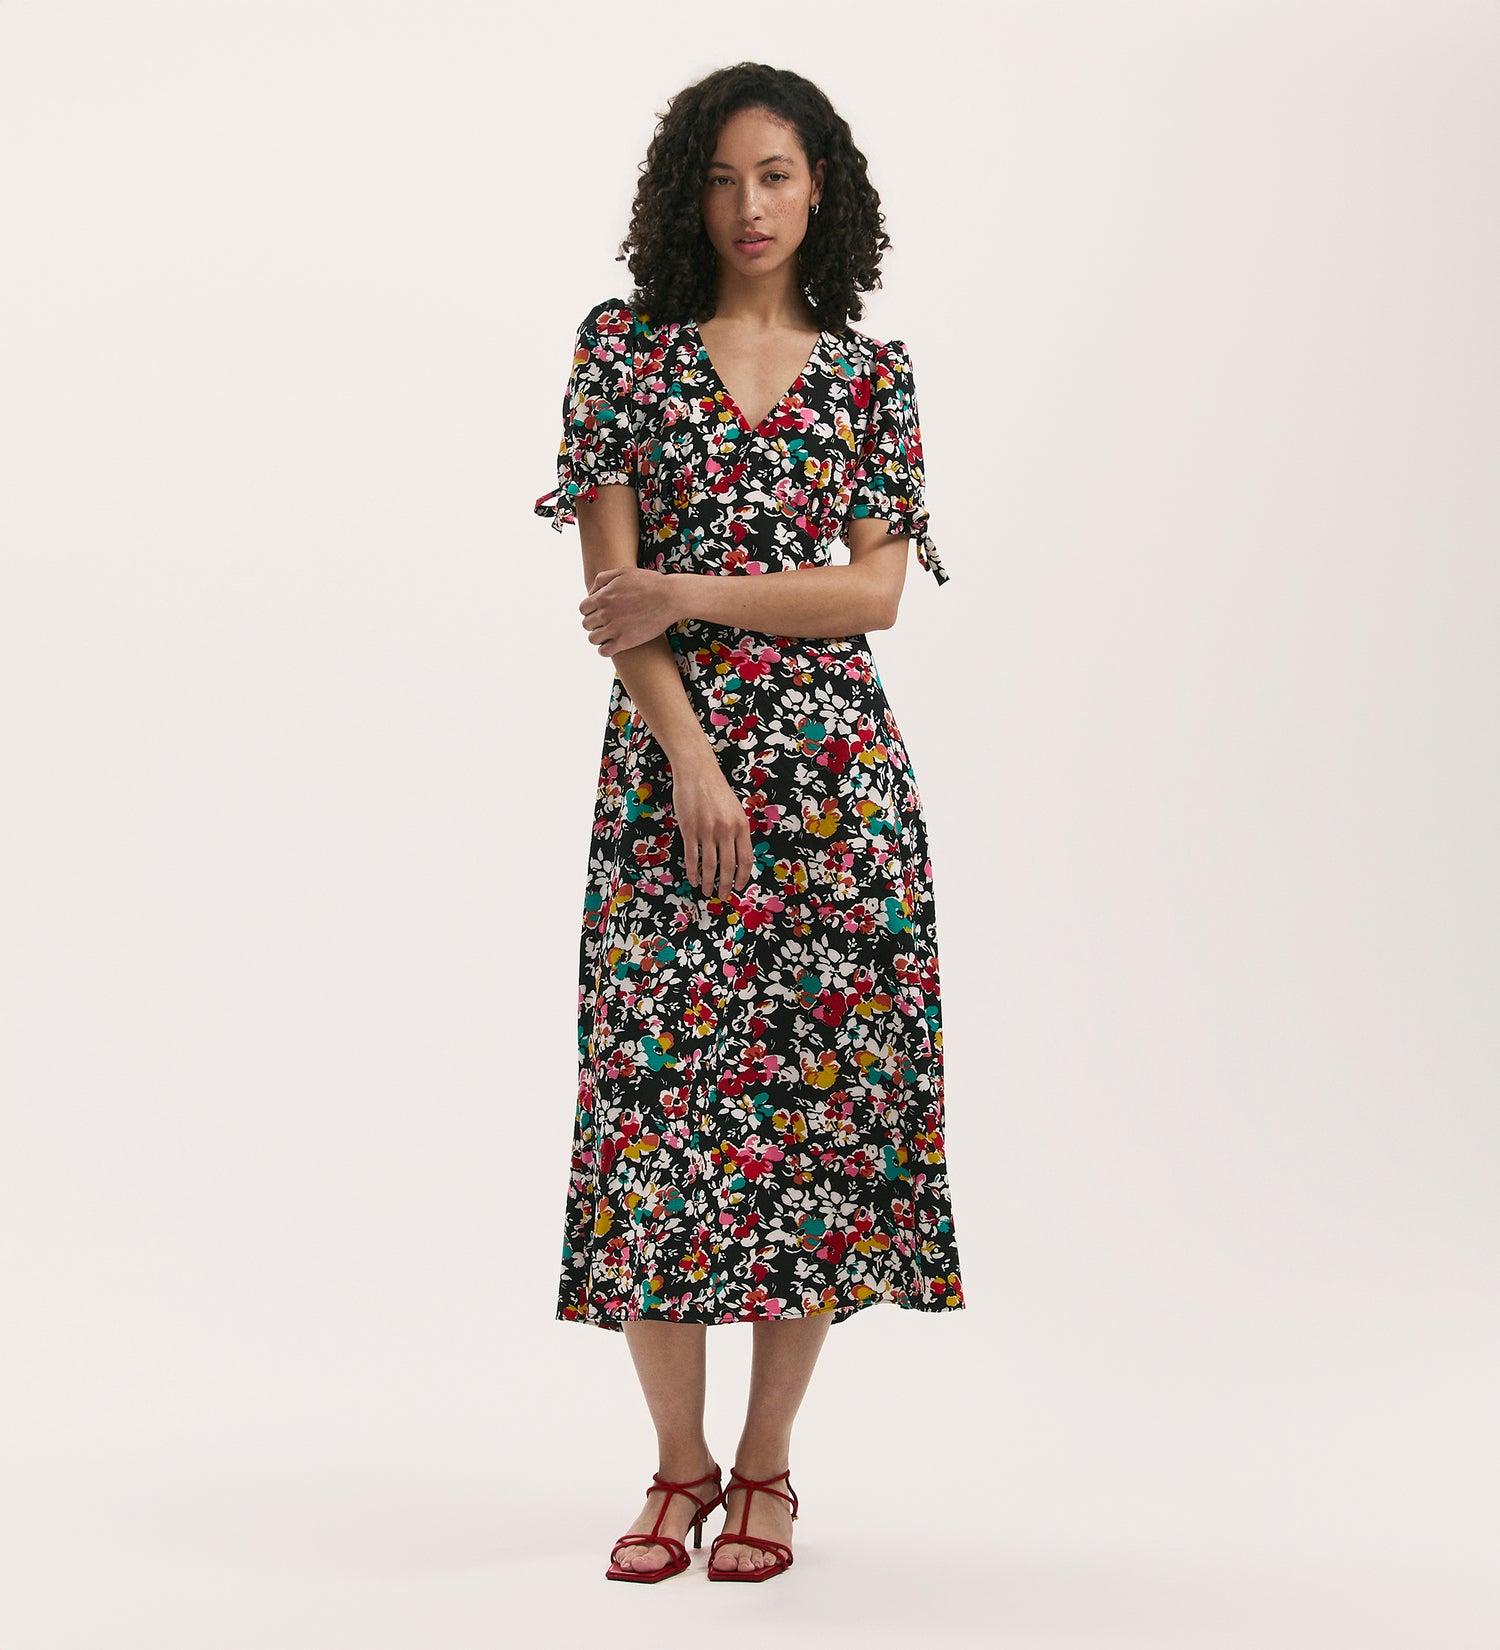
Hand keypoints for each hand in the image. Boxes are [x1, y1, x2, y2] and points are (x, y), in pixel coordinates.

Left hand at [580, 566, 680, 656]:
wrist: (670, 597)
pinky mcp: (625, 641)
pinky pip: (604, 651)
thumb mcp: (623, 572)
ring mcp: (614, 629)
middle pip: (587, 624)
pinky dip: (605, 649)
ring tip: (609, 635)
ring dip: (599, 637)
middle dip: (594, 623)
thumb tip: (591, 592)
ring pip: (593, 639)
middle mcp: (605, 613)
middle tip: (606, 623)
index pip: (583, 609)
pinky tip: (613, 644)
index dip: (590, 610)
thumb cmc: (649, 583)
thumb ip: (602, 579)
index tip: (600, 612)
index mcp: (603, 597)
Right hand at [669, 751, 753, 902]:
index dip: (742, 876)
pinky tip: (693, 880)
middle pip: (728, 866)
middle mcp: (726, 830)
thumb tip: (737, 856)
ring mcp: (707, 830)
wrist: (697, 772)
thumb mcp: (735, 809)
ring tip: (707, 891)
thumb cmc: (716, 790)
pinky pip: (692, 857)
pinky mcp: (689, 829)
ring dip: (709, 882)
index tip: (738, 887)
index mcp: (741, 825)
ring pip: (710, 865)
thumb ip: (737, 831)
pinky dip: (693, 872)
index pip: (745, 858)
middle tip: (723, 896)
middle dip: (726, 885)